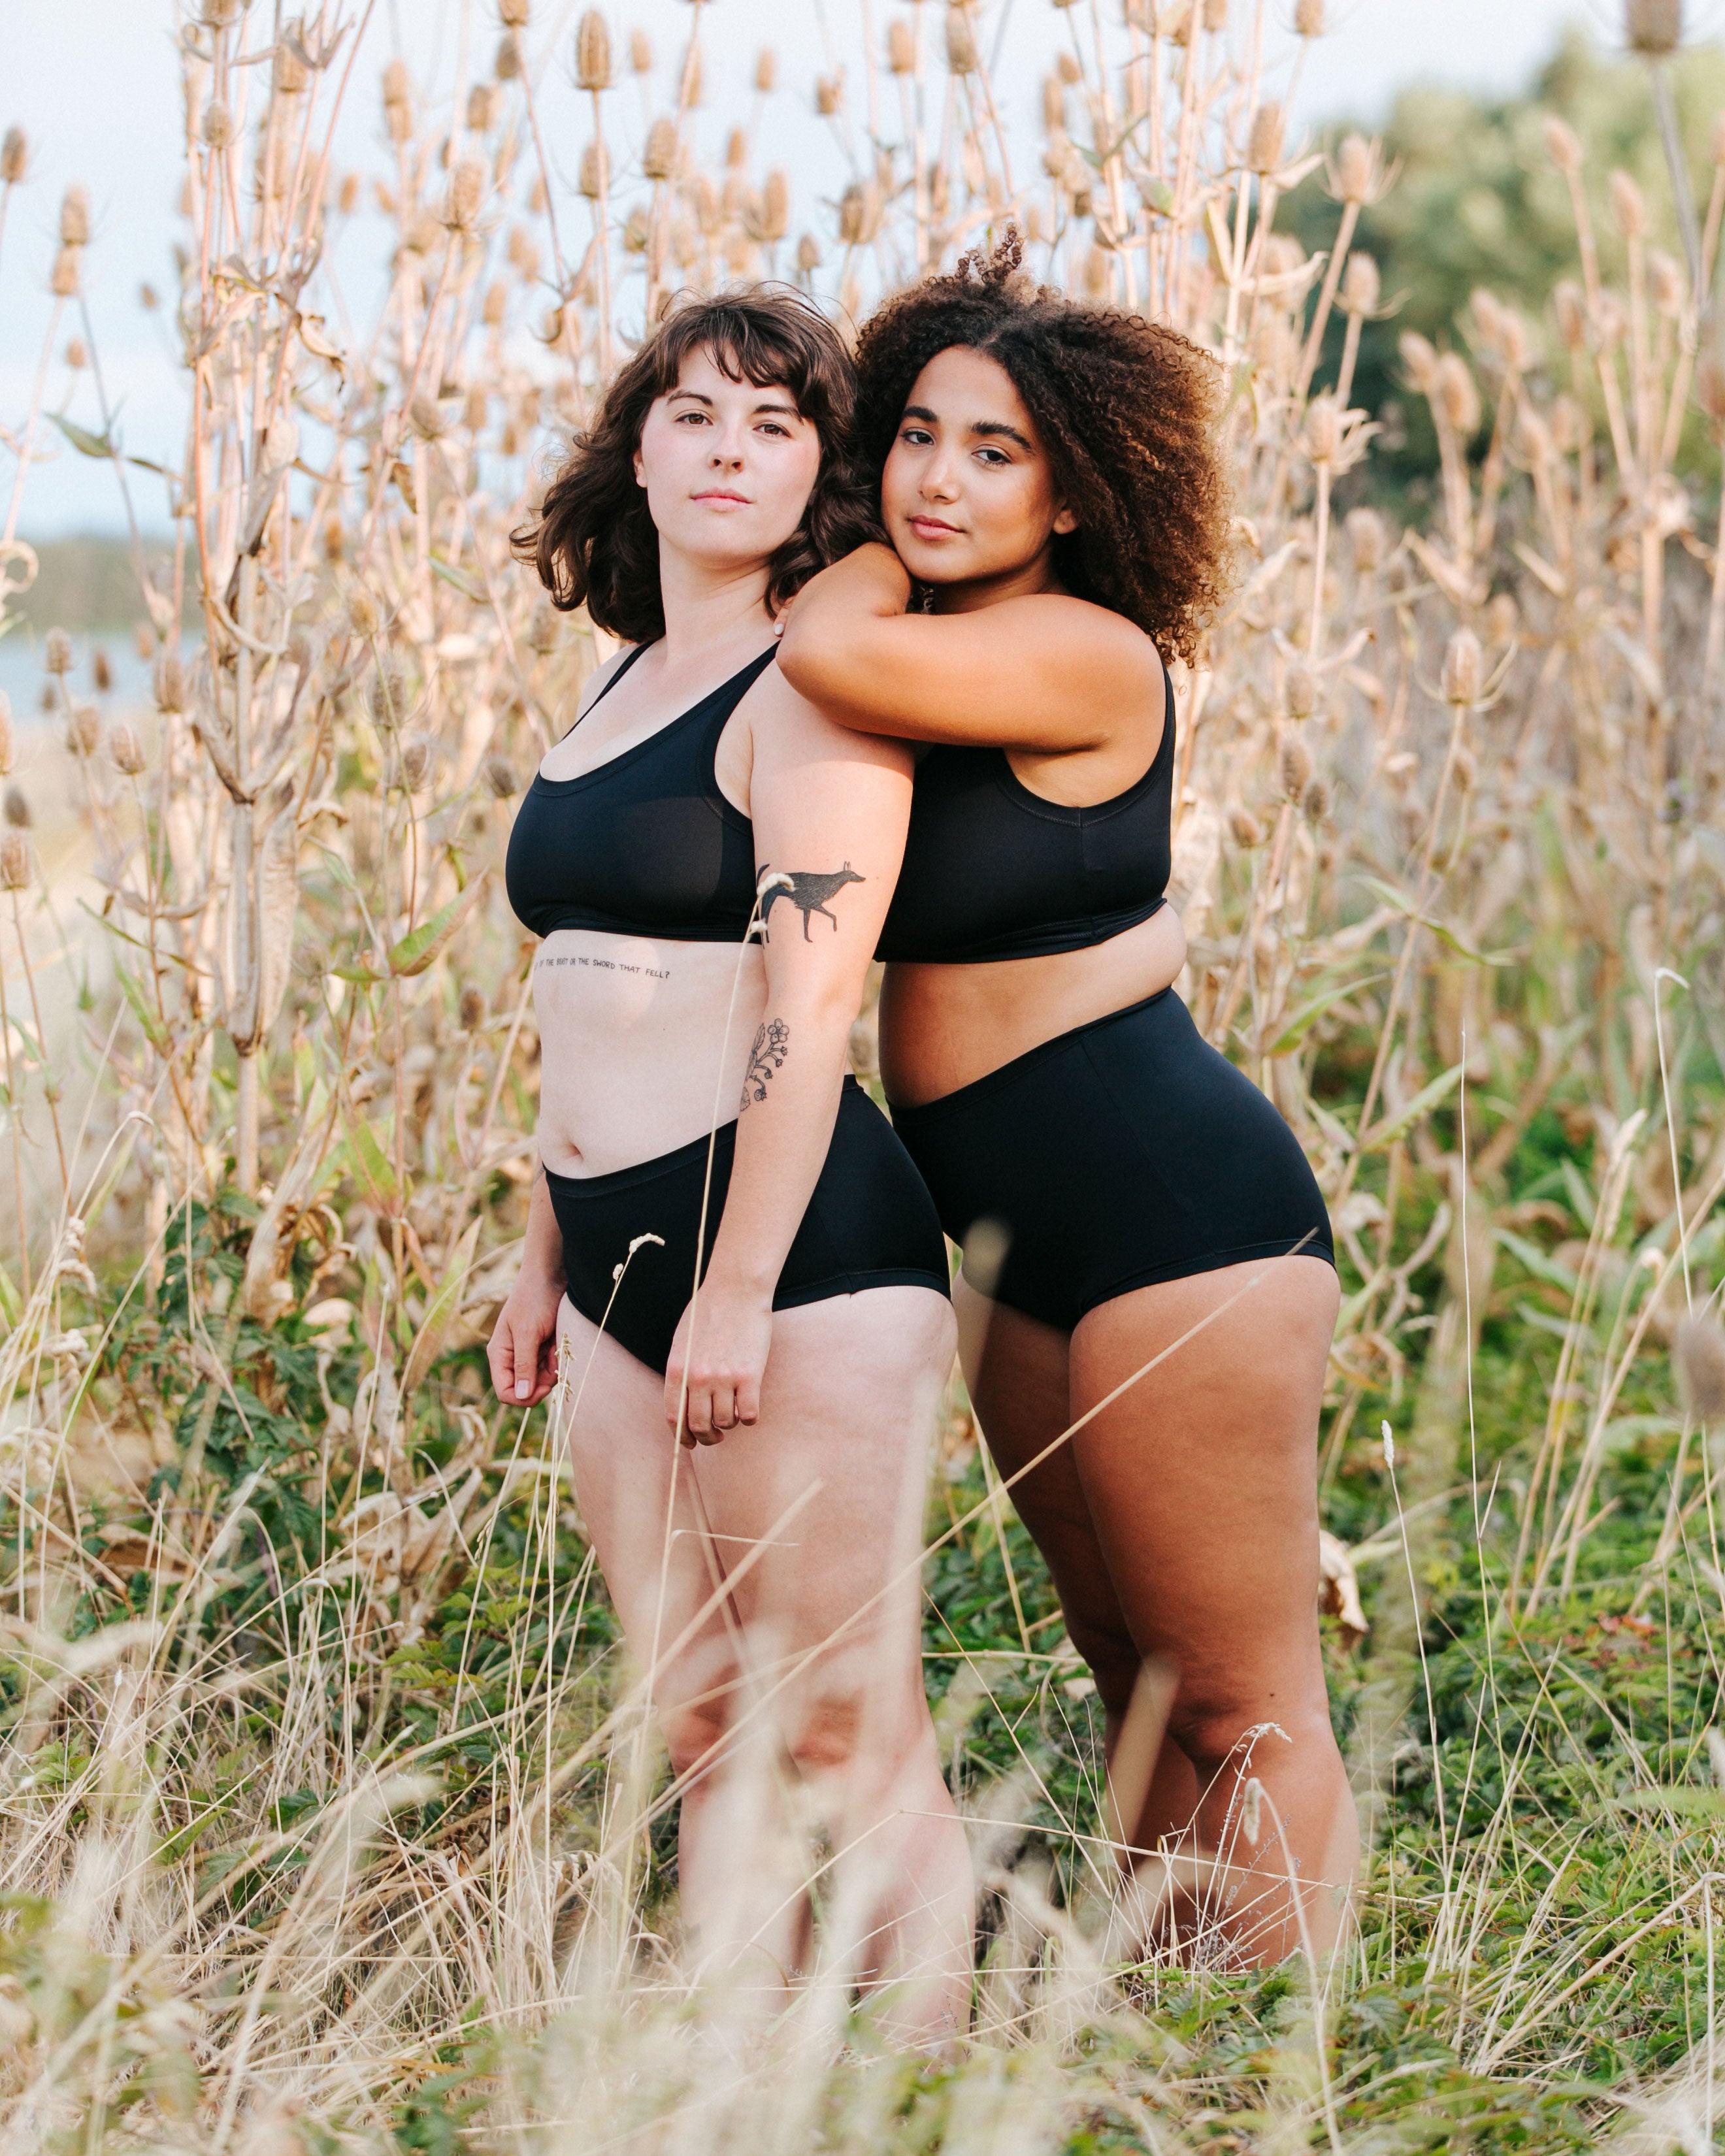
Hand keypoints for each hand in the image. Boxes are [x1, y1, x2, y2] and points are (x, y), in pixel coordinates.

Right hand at [487, 1265, 565, 1406]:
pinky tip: (560, 1342)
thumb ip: (524, 1364)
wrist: (552, 1275)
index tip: (545, 1386)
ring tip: (556, 1345)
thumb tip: (522, 1396)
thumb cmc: (535, 1299)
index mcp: (499, 1354)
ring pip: (541, 1380)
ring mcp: (528, 1353)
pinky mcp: (543, 1348)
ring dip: (553, 1368)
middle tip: (554, 1361)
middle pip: (526, 1389)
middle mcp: (512, 1357)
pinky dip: (558, 1359)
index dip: (524, 1396)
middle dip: (543, 1381)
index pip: (506, 1391)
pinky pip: (552, 1367)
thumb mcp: (528, 1332)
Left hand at [664, 1284, 773, 1446]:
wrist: (736, 1290)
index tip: (692, 1441)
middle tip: (716, 1435)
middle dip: (708, 1437)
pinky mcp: (750, 1375)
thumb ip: (681, 1373)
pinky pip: (749, 1414)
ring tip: (734, 1412)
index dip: (683, 1437)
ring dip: (730, 1424)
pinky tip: (750, 1407)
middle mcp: (698, 1378)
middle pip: (700, 1426)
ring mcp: (724, 1378)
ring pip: (726, 1422)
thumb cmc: (707, 1312)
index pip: (674, 1417)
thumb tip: (685, 1404)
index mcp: (677, 1369)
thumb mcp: (681, 1342)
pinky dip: (750, 1418)